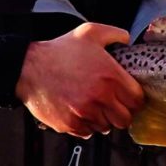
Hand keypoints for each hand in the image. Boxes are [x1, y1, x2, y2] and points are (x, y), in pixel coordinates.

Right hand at [15, 22, 145, 137]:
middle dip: (121, 112)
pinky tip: (80, 111)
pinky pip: (88, 133)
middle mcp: (101, 97)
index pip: (137, 100)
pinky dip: (87, 125)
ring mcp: (85, 113)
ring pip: (107, 127)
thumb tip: (127, 40)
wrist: (28, 68)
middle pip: (125, 118)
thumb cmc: (59, 51)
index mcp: (110, 76)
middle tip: (113, 104)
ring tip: (94, 106)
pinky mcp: (70, 124)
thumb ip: (115, 34)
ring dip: (104, 119)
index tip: (128, 97)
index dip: (134, 99)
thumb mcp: (89, 33)